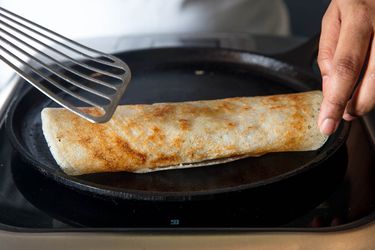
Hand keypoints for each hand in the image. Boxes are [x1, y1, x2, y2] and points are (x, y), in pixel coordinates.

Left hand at [318, 0, 374, 134]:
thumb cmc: (356, 1)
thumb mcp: (332, 20)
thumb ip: (328, 53)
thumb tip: (329, 89)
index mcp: (359, 16)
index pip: (345, 67)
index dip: (336, 100)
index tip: (327, 123)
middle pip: (373, 78)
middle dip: (356, 105)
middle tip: (345, 114)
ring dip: (368, 98)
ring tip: (354, 101)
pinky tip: (368, 85)